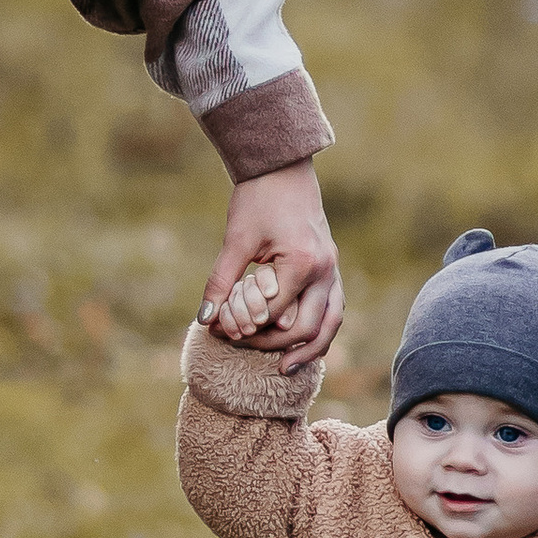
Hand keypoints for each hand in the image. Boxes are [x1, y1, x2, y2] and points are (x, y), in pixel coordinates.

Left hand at [200, 163, 343, 369]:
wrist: (282, 168)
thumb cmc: (258, 198)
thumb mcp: (235, 240)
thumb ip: (222, 282)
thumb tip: (205, 319)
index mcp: (302, 263)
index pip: (274, 314)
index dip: (245, 328)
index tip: (218, 332)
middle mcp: (325, 270)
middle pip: (306, 327)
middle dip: (275, 344)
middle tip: (245, 348)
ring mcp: (332, 268)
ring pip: (330, 322)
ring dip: (310, 348)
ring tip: (286, 368)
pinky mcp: (330, 266)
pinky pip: (332, 307)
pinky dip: (319, 328)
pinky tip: (300, 341)